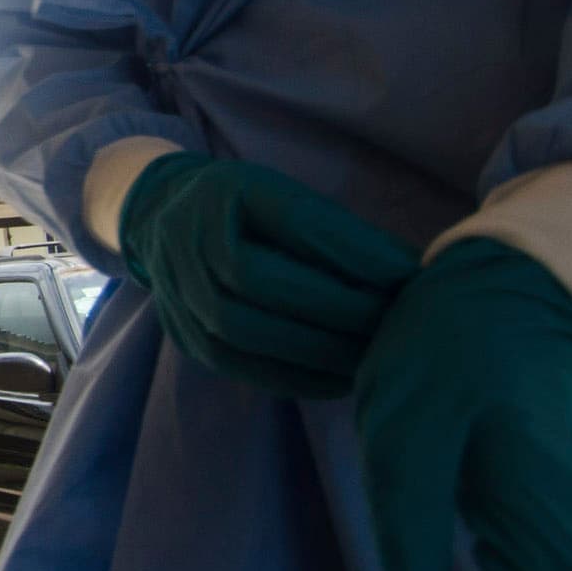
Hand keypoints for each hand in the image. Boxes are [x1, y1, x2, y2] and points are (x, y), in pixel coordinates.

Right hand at [114, 152, 419, 396]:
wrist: (163, 221)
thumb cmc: (246, 208)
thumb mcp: (286, 197)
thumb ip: (336, 232)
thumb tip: (408, 272)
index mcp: (226, 191)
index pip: (293, 221)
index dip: (353, 252)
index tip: (408, 274)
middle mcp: (190, 237)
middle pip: (259, 279)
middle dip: (337, 307)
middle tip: (397, 323)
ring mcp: (177, 290)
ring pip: (242, 327)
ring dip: (316, 348)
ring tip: (373, 356)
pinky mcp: (184, 336)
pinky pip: (238, 364)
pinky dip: (294, 376)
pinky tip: (341, 379)